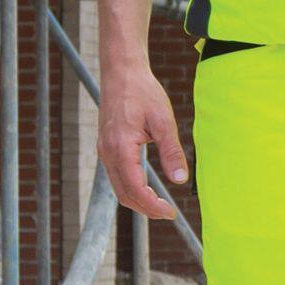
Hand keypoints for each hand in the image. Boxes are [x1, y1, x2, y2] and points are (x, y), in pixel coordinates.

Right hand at [97, 64, 188, 219]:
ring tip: (159, 203)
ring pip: (118, 187)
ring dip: (137, 199)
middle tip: (168, 212)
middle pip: (124, 195)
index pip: (135, 190)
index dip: (152, 206)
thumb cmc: (143, 91)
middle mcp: (108, 153)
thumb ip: (171, 151)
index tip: (170, 213)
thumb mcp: (163, 119)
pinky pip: (116, 176)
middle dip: (145, 208)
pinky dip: (130, 186)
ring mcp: (104, 151)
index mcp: (121, 148)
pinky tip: (146, 185)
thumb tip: (180, 180)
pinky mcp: (106, 147)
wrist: (122, 72)